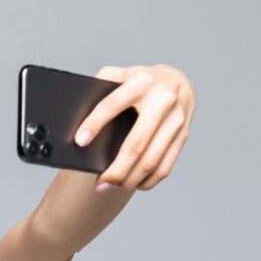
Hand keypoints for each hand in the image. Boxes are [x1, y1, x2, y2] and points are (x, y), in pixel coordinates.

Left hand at [75, 64, 196, 191]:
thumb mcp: (123, 73)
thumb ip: (102, 82)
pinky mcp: (184, 135)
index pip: (112, 104)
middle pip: (136, 144)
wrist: (178, 80)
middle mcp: (162, 100)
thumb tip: (77, 109)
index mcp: (141, 82)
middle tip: (100, 183)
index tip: (80, 142)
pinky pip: (166, 166)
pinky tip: (134, 184)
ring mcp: (176, 119)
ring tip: (113, 186)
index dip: (95, 124)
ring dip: (131, 179)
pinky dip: (148, 180)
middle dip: (116, 169)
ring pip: (152, 160)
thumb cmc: (142, 81)